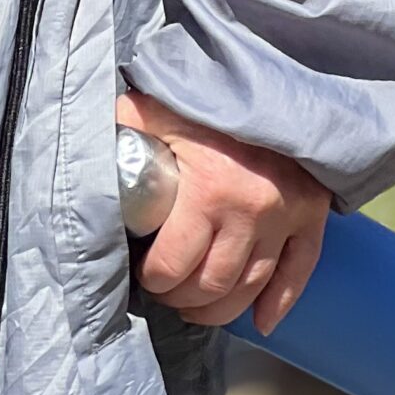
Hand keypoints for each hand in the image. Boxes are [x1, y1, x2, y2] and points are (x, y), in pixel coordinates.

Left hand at [115, 89, 329, 334]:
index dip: (153, 280)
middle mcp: (251, 212)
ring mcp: (286, 218)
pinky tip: (261, 323)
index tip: (144, 276)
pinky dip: (278, 305)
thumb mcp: (157, 107)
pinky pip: (298, 274)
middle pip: (212, 284)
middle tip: (167, 293)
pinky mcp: (312, 217)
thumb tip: (82, 147)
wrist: (275, 71)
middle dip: (183, 298)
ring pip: (250, 287)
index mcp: (209, 189)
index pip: (174, 264)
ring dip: (221, 309)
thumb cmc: (208, 93)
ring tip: (197, 306)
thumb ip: (124, 128)